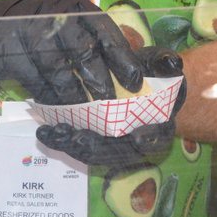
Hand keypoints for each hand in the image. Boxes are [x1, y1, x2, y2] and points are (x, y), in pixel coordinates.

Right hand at [0, 0, 140, 104]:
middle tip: (110, 105)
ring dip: (75, 97)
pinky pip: (36, 82)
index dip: (123, 58)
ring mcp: (29, 32)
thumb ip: (89, 39)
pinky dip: (50, 99)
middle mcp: (53, 14)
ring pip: (60, 71)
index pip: (105, 30)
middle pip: (83, 51)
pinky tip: (58, 111)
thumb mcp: (63, 23)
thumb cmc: (32, 28)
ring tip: (85, 113)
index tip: (136, 83)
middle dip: (100, 82)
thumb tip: (126, 68)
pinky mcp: (10, 52)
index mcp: (73, 5)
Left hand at [35, 46, 187, 167]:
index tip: (138, 136)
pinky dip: (61, 141)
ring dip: (73, 147)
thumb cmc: (151, 71)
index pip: (158, 139)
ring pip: (94, 154)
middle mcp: (136, 142)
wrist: (134, 79)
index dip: (150, 139)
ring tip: (53, 135)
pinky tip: (45, 132)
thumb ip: (166, 62)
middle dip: (98, 148)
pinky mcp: (92, 140)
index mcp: (159, 126)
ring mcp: (112, 144)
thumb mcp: (161, 62)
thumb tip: (172, 63)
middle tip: (78, 139)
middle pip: (119, 154)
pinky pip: (77, 146)